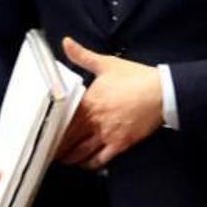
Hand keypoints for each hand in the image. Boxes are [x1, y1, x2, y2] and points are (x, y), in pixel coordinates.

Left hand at [56, 37, 163, 169]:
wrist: (161, 92)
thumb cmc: (136, 78)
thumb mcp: (107, 63)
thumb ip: (83, 55)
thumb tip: (67, 43)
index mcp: (89, 102)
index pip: (63, 120)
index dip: (51, 129)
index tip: (44, 133)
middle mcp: (95, 121)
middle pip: (68, 140)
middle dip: (57, 148)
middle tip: (49, 151)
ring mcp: (107, 134)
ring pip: (81, 153)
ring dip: (70, 158)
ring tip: (64, 159)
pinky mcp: (120, 144)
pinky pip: (100, 160)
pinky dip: (89, 164)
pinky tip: (85, 163)